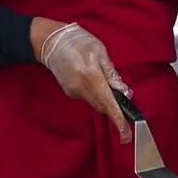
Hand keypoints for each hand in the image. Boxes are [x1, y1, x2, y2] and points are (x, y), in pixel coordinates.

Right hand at [35, 21, 131, 142]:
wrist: (51, 42)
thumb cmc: (79, 42)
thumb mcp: (100, 52)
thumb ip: (112, 73)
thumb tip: (123, 92)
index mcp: (92, 77)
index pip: (108, 104)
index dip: (118, 120)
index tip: (125, 135)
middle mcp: (81, 89)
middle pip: (103, 107)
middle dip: (114, 106)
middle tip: (121, 93)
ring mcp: (73, 92)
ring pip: (95, 103)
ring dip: (103, 97)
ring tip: (101, 77)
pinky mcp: (69, 93)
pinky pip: (87, 97)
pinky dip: (94, 92)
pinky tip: (89, 77)